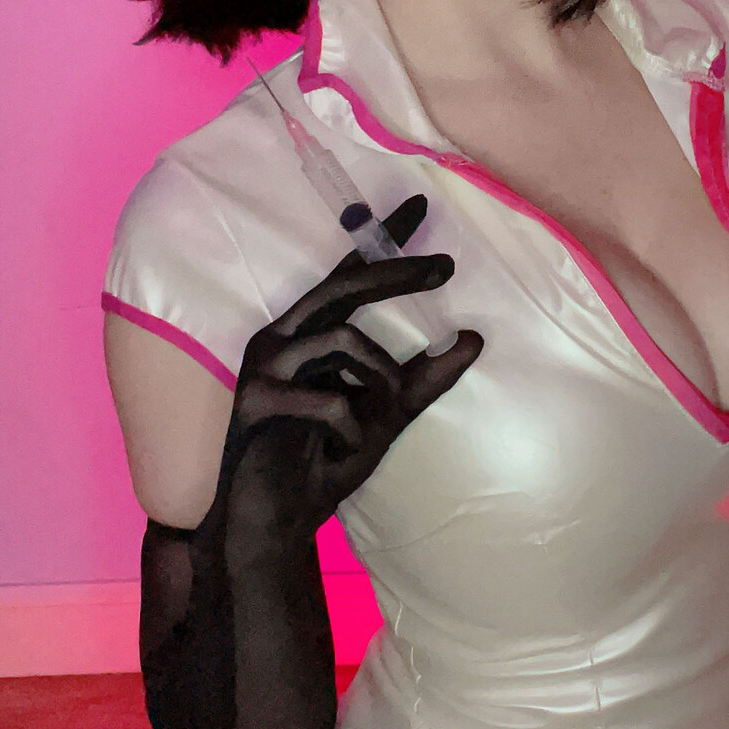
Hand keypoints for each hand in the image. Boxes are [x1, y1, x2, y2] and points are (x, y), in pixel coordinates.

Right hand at [225, 195, 481, 538]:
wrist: (274, 523)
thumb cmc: (323, 464)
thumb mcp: (385, 416)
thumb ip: (423, 379)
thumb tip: (473, 337)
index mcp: (305, 333)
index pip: (347, 275)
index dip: (381, 239)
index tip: (419, 205)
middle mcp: (279, 337)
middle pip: (342, 287)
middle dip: (396, 273)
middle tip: (446, 267)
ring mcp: (262, 365)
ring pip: (344, 342)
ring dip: (380, 381)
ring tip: (379, 419)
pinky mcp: (255, 399)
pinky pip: (329, 399)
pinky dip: (352, 427)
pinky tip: (344, 450)